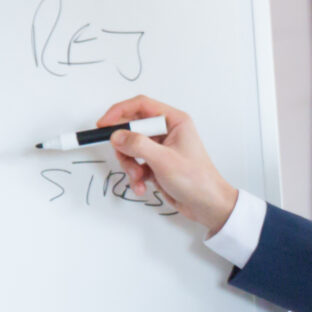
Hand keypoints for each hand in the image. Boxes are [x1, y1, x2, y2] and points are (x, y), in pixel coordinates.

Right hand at [100, 96, 238, 234]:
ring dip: (129, 165)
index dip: (120, 112)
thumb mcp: (164, 160)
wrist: (207, 205)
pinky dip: (134, 176)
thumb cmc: (197, 180)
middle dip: (124, 147)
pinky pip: (135, 164)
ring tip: (138, 178)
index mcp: (174, 121)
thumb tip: (117, 135)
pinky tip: (142, 186)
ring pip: (130, 148)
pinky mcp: (156, 163)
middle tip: (125, 159)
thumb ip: (138, 145)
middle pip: (131, 128)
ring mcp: (161, 148)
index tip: (103, 124)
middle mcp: (167, 131)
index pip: (141, 105)